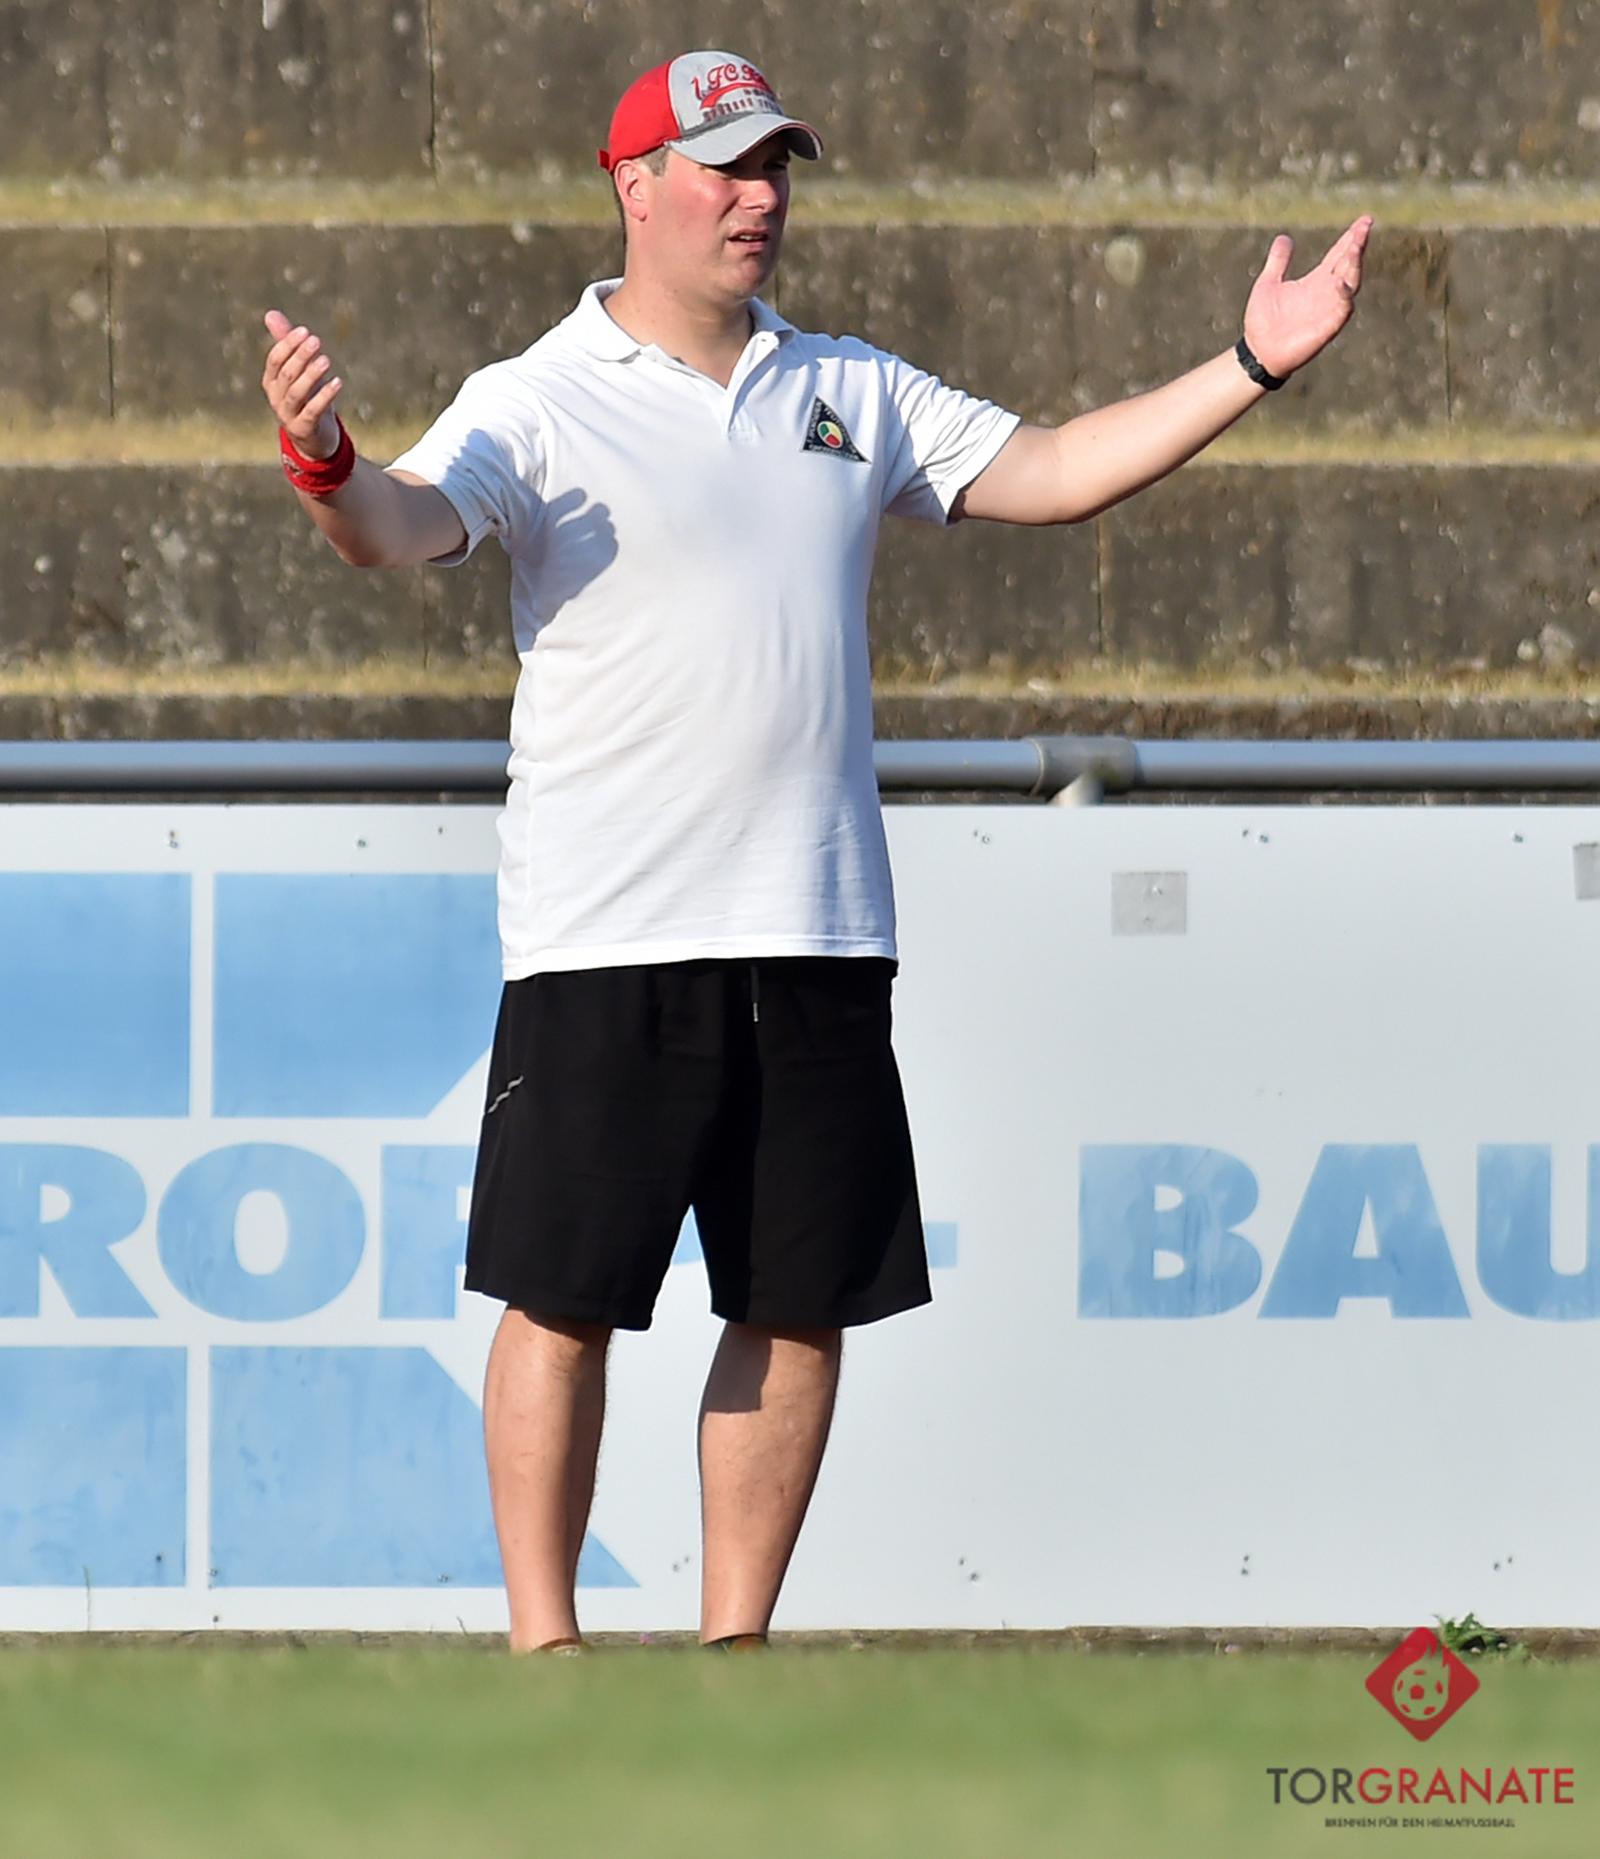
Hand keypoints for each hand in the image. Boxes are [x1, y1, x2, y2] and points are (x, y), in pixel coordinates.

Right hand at [262, 309, 343, 457]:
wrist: (313, 439)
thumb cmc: (306, 399)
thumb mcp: (298, 372)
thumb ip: (286, 344)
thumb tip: (271, 313)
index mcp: (271, 381)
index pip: (274, 359)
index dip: (288, 345)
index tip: (304, 331)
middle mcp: (275, 397)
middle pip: (286, 374)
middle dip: (300, 356)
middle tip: (316, 341)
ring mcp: (287, 415)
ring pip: (297, 392)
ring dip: (311, 375)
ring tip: (326, 360)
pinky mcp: (303, 429)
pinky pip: (312, 411)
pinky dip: (325, 396)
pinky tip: (337, 382)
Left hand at [1241, 216, 1372, 381]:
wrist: (1258, 352)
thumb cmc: (1263, 321)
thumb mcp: (1268, 283)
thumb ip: (1279, 261)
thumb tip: (1284, 238)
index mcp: (1316, 280)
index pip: (1339, 254)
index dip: (1351, 237)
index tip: (1365, 220)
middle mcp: (1327, 292)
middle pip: (1349, 264)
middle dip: (1357, 245)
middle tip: (1364, 226)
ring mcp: (1329, 309)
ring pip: (1350, 283)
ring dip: (1354, 266)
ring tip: (1355, 247)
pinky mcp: (1327, 327)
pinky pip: (1342, 310)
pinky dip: (1344, 297)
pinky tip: (1341, 283)